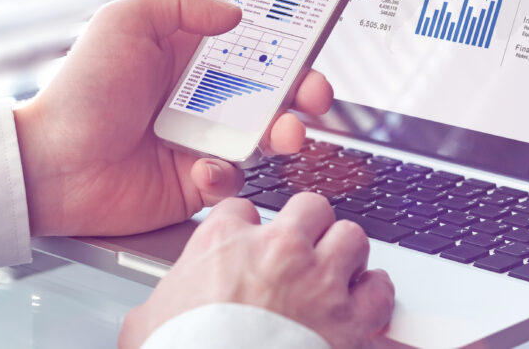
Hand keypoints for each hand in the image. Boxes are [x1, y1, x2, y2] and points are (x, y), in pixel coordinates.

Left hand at [13, 0, 333, 235]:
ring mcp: (204, 135)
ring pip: (266, 132)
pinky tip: (204, 169)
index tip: (312, 26)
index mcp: (189, 49)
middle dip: (305, 85)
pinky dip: (227, 174)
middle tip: (315, 92)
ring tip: (285, 135)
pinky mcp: (198, 178)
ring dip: (285, 131)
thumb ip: (177, 0)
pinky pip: (234, 177)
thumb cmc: (81, 92)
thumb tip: (235, 11)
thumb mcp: (122, 23)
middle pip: (274, 83)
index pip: (251, 31)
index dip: (285, 28)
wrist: (52, 168)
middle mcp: (204, 91)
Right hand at [119, 193, 394, 348]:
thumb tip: (158, 310)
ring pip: (351, 236)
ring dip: (345, 253)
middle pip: (309, 207)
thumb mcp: (149, 320)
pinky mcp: (350, 320)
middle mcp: (277, 250)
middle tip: (302, 248)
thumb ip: (167, 297)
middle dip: (308, 226)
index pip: (243, 208)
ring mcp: (318, 281)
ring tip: (336, 272)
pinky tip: (362, 304)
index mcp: (224, 243)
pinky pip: (379, 288)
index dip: (248, 228)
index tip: (250, 246)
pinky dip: (374, 295)